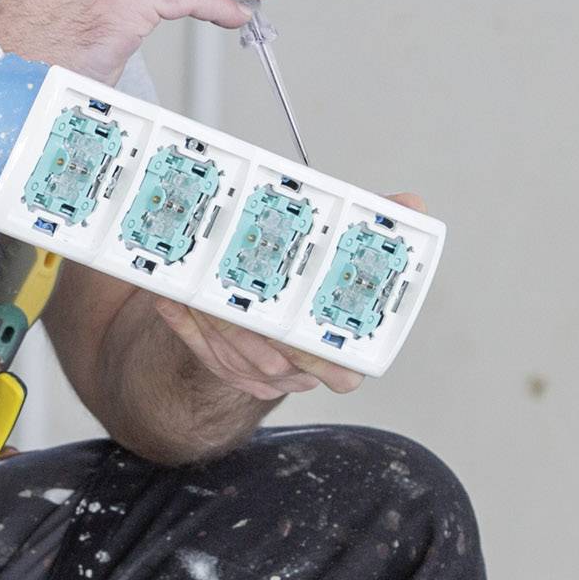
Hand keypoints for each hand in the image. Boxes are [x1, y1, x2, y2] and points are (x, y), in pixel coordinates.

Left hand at [150, 194, 425, 407]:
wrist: (262, 327)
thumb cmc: (308, 292)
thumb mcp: (342, 258)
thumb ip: (371, 233)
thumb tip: (410, 205)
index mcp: (337, 354)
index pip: (339, 367)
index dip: (315, 352)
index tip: (293, 325)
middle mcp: (297, 371)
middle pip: (273, 360)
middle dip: (248, 329)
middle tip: (231, 295)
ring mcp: (257, 374)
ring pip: (230, 355)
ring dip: (208, 321)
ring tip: (193, 284)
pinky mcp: (220, 367)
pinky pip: (198, 350)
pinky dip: (181, 323)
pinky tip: (168, 295)